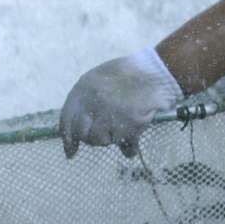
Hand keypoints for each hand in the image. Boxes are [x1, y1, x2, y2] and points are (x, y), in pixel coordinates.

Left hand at [59, 47, 183, 158]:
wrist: (158, 72)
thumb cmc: (130, 74)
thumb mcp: (100, 79)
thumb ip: (87, 100)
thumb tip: (81, 127)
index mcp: (83, 89)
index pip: (66, 120)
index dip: (68, 139)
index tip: (70, 152)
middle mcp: (92, 103)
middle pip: (82, 134)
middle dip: (91, 138)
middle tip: (105, 133)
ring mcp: (110, 116)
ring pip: (100, 141)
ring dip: (110, 139)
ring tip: (123, 126)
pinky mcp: (128, 126)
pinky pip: (125, 145)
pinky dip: (129, 147)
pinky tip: (133, 140)